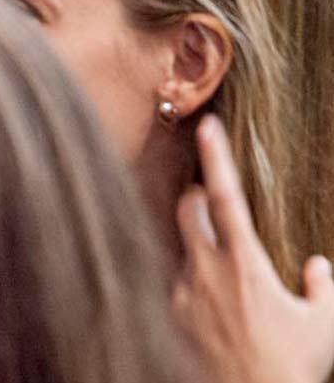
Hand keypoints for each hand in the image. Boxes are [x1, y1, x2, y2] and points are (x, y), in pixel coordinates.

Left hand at [173, 115, 333, 382]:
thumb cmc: (290, 368)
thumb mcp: (323, 326)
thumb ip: (323, 288)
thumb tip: (319, 267)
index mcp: (244, 264)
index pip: (226, 197)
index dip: (216, 158)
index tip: (206, 126)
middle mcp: (203, 272)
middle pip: (187, 209)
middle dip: (198, 196)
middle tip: (211, 198)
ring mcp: (179, 293)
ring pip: (179, 247)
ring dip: (196, 245)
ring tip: (219, 266)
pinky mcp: (166, 316)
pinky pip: (171, 283)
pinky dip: (188, 282)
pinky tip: (208, 303)